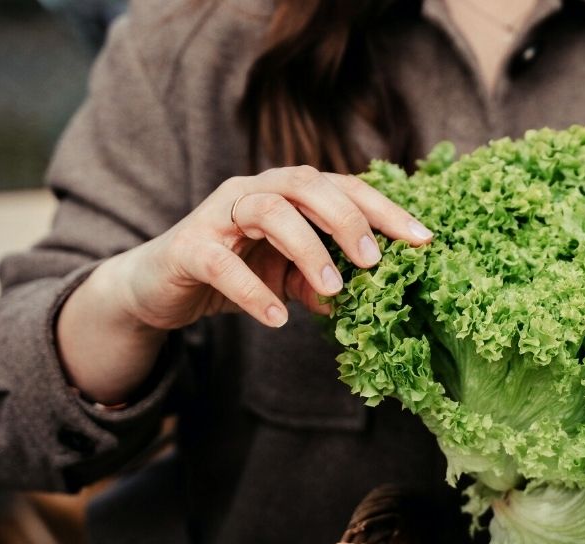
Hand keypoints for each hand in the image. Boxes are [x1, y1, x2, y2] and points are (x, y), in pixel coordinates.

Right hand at [113, 166, 431, 330]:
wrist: (160, 286)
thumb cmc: (234, 272)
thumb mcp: (288, 279)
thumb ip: (322, 282)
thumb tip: (365, 303)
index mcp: (287, 193)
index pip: (345, 188)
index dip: (386, 211)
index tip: (424, 240)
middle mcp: (255, 191)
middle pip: (308, 185)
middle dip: (348, 219)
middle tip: (372, 262)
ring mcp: (219, 215)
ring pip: (268, 212)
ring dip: (306, 248)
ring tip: (331, 289)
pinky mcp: (189, 247)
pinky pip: (222, 263)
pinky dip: (252, 291)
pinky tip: (277, 318)